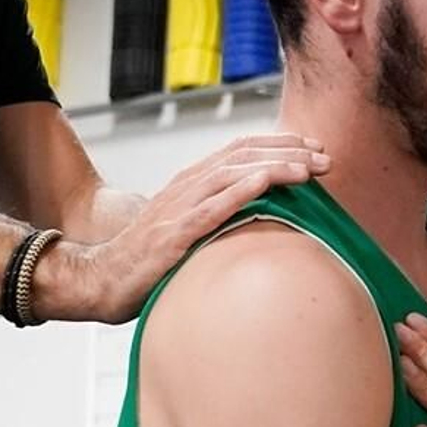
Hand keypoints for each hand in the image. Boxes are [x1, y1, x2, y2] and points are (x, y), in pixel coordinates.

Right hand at [70, 135, 328, 322]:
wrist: (99, 281)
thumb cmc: (143, 264)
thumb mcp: (184, 233)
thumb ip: (214, 221)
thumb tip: (256, 224)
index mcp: (189, 184)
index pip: (240, 151)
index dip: (279, 144)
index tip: (314, 149)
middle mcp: (185, 188)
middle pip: (243, 155)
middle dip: (288, 152)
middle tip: (327, 158)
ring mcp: (178, 209)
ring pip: (232, 173)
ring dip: (274, 167)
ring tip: (309, 168)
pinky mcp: (173, 235)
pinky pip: (211, 208)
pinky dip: (240, 191)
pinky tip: (266, 182)